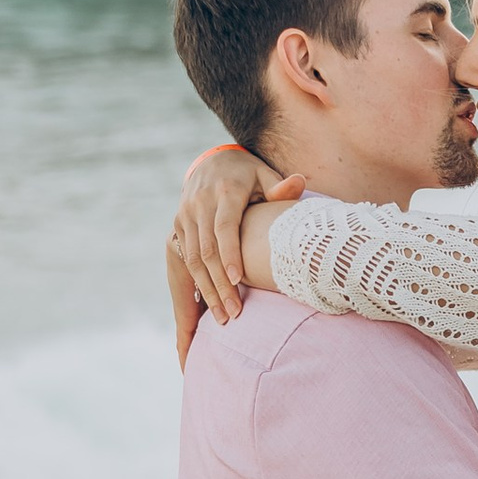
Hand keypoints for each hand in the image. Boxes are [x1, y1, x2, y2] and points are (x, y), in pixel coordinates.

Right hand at [171, 147, 302, 328]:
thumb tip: (299, 182)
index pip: (225, 227)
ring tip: (222, 317)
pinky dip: (194, 285)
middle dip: (219, 285)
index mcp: (225, 192)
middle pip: (206, 250)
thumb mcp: (266, 175)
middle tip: (234, 314)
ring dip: (205, 291)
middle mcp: (199, 204)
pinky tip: (205, 308)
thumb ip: (281, 187)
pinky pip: (184, 260)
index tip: (239, 281)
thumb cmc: (250, 175)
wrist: (213, 162)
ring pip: (191, 260)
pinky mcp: (178, 226)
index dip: (230, 254)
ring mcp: (185, 216)